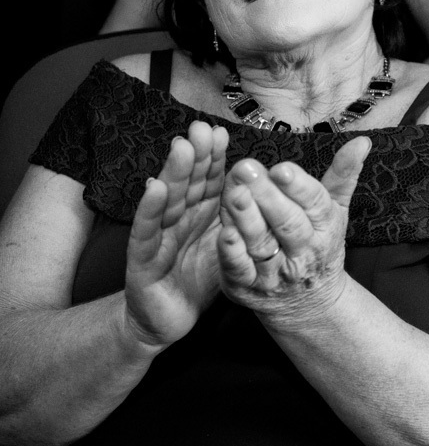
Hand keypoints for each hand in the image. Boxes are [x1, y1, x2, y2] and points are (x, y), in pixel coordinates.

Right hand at [124, 121, 227, 348]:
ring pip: (167, 200)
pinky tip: (154, 187)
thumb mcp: (228, 241)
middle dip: (195, 155)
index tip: (221, 132)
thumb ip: (242, 212)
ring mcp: (158, 236)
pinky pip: (146, 232)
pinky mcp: (142, 259)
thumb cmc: (201, 275)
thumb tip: (269, 182)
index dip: (213, 158)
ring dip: (174, 172)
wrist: (170, 318)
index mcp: (201, 213)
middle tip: (201, 127)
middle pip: (188, 183)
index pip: (209, 180)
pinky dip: (150, 209)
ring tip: (182, 147)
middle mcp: (179, 218)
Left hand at [217, 137, 371, 328]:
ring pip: (261, 244)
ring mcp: (275, 272)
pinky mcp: (248, 287)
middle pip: (287, 223)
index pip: (315, 203)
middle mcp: (303, 251)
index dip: (299, 186)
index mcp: (325, 227)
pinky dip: (232, 254)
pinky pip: (240, 270)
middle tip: (247, 168)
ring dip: (247, 219)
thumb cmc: (319, 245)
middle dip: (267, 196)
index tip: (282, 168)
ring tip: (234, 193)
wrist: (308, 303)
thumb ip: (343, 174)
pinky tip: (223, 233)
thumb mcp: (336, 210)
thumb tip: (362, 141)